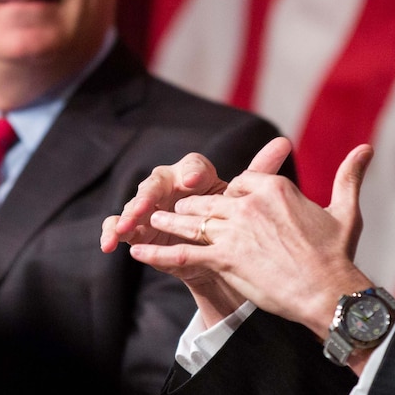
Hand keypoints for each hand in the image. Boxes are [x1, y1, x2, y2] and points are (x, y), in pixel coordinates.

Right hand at [101, 137, 292, 320]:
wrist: (216, 253)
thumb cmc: (229, 220)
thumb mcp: (244, 199)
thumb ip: (259, 171)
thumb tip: (284, 141)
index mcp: (195, 175)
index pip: (191, 165)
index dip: (191, 171)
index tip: (194, 182)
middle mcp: (169, 186)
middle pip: (156, 182)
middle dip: (151, 193)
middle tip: (147, 204)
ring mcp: (149, 206)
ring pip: (134, 204)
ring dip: (129, 213)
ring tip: (126, 226)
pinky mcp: (136, 227)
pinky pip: (118, 225)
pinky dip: (112, 232)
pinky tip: (110, 243)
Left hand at [129, 143, 375, 340]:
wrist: (329, 291)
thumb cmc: (338, 254)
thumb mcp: (345, 209)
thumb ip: (350, 175)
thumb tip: (367, 148)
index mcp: (273, 188)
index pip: (240, 182)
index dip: (230, 194)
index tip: (224, 202)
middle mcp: (248, 204)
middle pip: (210, 200)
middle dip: (191, 206)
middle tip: (172, 209)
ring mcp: (232, 231)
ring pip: (191, 222)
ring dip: (167, 222)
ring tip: (148, 220)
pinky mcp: (221, 258)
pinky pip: (180, 254)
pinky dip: (156, 252)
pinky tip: (136, 250)